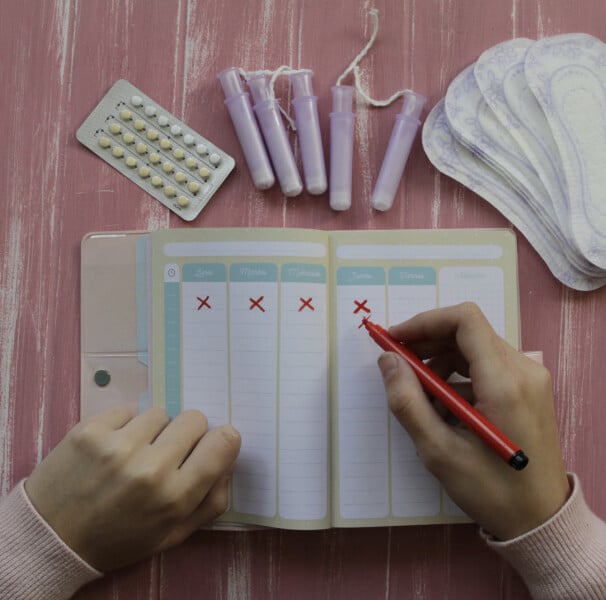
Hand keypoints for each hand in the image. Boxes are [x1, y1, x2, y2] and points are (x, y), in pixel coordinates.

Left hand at [24, 407, 240, 571]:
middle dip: (187, 434)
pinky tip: (112, 447)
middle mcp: (151, 467)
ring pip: (161, 413)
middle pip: (194, 419)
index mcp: (174, 498)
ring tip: (134, 453)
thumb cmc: (118, 540)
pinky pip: (129, 410)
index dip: (223, 439)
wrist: (51, 539)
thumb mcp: (171, 536)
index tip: (212, 444)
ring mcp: (119, 445)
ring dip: (154, 430)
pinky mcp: (91, 429)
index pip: (223, 442)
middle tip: (168, 452)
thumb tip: (227, 462)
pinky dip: (125, 425)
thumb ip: (209, 502)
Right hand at [378, 302, 569, 539]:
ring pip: (475, 347)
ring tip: (420, 395)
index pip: (464, 320)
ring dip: (441, 361)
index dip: (424, 322)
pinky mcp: (528, 388)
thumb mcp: (438, 450)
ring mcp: (530, 378)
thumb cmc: (491, 490)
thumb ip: (407, 401)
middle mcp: (524, 370)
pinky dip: (458, 375)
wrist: (540, 519)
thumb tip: (387, 360)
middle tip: (398, 364)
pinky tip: (444, 406)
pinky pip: (486, 365)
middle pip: (468, 332)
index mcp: (505, 382)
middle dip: (427, 342)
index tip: (395, 339)